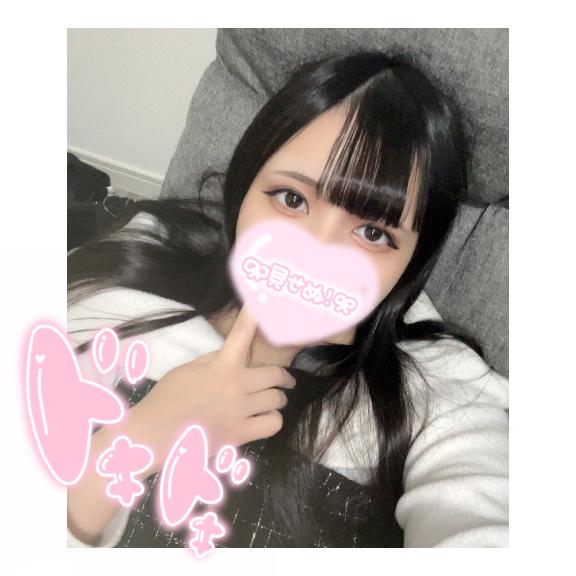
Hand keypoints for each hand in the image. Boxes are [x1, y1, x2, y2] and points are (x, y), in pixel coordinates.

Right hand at [124, 305, 295, 473]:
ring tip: (272, 400)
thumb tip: (232, 356)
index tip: (265, 303)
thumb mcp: (188, 370)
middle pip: (276, 375)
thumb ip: (214, 360)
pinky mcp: (241, 434)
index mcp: (222, 366)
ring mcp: (241, 411)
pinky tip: (265, 417)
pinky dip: (273, 418)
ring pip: (277, 399)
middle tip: (285, 380)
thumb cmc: (167, 399)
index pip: (242, 334)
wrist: (153, 434)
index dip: (255, 316)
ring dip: (277, 398)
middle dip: (283, 377)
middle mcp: (237, 386)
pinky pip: (274, 423)